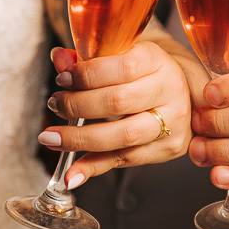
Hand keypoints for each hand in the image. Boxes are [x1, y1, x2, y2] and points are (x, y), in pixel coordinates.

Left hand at [38, 44, 191, 187]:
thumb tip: (59, 58)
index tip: (62, 79)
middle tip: (56, 104)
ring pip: (123, 135)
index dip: (88, 75)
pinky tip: (71, 172)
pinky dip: (93, 167)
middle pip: (119, 101)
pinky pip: (125, 160)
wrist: (176, 90)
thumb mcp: (119, 57)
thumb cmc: (142, 72)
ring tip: (52, 138)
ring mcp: (173, 122)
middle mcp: (169, 90)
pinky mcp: (168, 148)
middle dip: (78, 105)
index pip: (123, 67)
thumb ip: (87, 59)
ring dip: (81, 139)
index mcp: (157, 60)